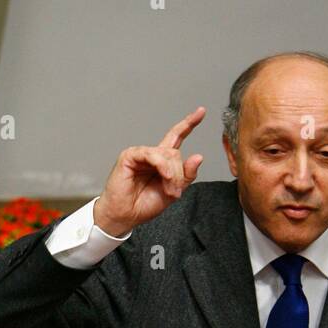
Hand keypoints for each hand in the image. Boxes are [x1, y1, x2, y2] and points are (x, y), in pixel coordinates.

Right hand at [94, 106, 205, 235]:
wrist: (126, 216)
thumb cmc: (144, 205)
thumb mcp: (173, 192)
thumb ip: (186, 176)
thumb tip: (199, 156)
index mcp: (162, 161)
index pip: (177, 137)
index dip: (188, 124)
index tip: (201, 111)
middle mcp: (152, 154)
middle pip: (175, 154)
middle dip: (179, 175)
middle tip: (174, 192)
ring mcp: (141, 154)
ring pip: (166, 155)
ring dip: (172, 175)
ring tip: (169, 190)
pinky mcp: (130, 156)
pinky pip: (151, 154)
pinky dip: (161, 166)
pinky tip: (164, 177)